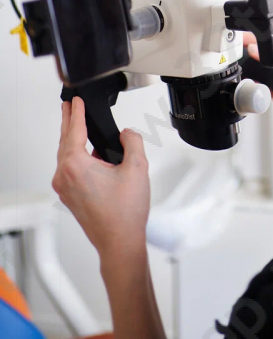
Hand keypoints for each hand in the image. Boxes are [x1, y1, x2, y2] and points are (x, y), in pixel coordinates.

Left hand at [52, 97, 149, 260]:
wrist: (120, 242)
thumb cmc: (125, 213)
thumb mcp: (137, 167)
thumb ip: (132, 141)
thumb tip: (125, 134)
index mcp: (76, 166)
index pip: (75, 130)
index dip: (77, 112)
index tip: (76, 100)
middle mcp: (64, 176)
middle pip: (65, 140)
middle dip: (68, 121)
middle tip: (69, 105)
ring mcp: (64, 188)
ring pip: (66, 154)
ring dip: (72, 137)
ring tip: (77, 123)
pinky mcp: (69, 196)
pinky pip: (69, 167)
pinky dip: (75, 154)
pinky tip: (87, 150)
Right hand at [243, 33, 272, 164]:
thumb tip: (257, 49)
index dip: (259, 40)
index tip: (246, 40)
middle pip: (265, 54)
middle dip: (255, 56)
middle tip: (243, 54)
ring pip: (261, 70)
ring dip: (255, 70)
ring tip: (248, 69)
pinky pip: (260, 85)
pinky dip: (256, 84)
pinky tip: (254, 83)